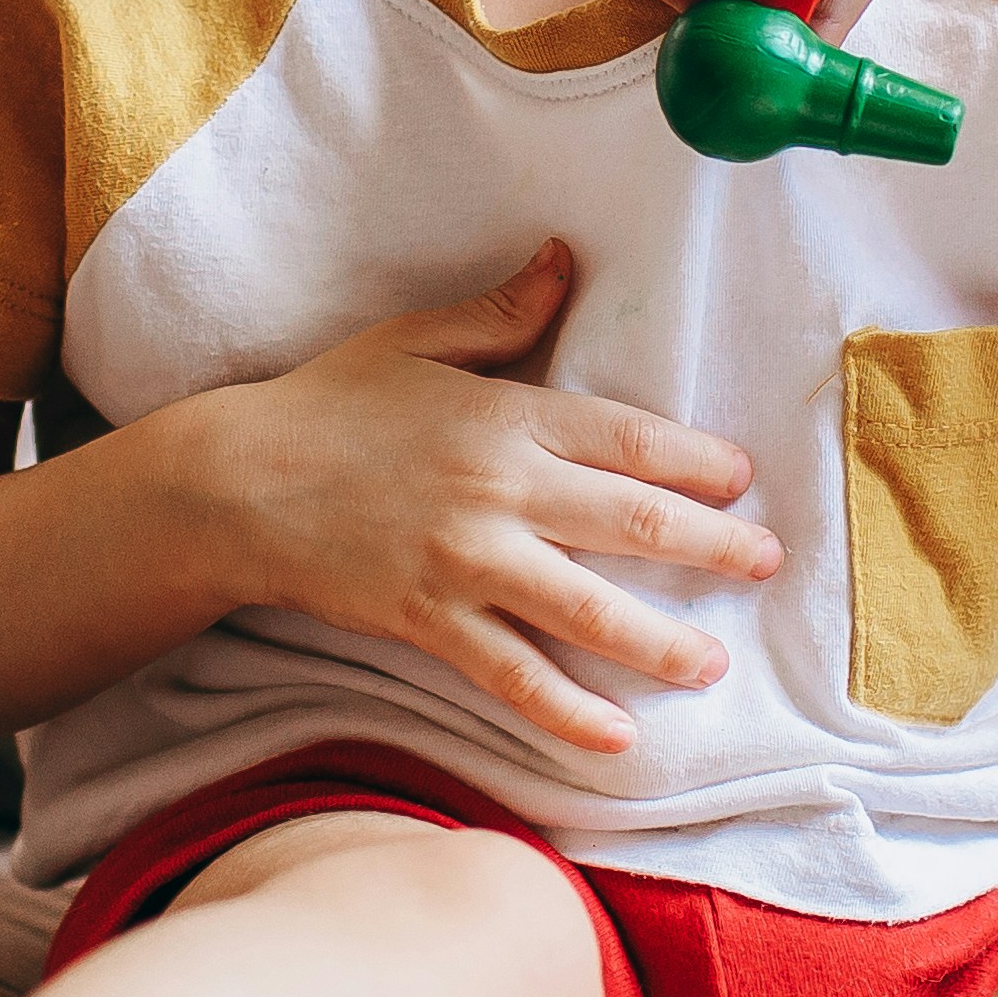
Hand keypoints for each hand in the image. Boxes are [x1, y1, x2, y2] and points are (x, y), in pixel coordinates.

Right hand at [174, 240, 781, 752]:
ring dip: (659, 641)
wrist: (232, 484)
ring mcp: (465, 562)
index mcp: (502, 415)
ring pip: (587, 609)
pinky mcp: (428, 620)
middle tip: (765, 563)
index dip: (694, 460)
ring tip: (711, 664)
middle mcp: (498, 490)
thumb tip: (565, 259)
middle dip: (712, 546)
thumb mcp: (413, 341)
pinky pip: (513, 674)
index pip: (625, 436)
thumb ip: (500, 312)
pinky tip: (617, 738)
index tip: (741, 479)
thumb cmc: (325, 406)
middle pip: (630, 522)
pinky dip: (567, 711)